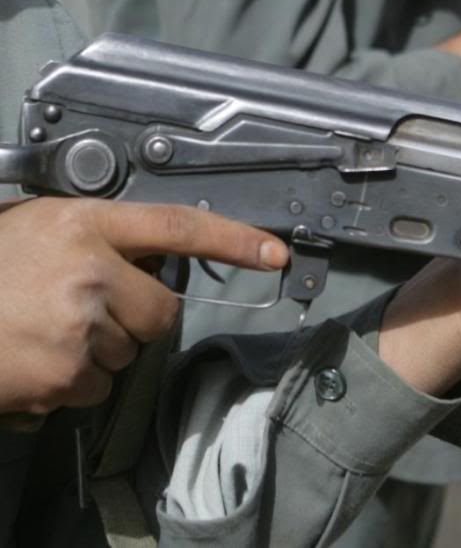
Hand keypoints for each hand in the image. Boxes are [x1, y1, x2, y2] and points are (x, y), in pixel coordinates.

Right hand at [0, 198, 288, 416]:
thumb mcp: (40, 229)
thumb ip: (100, 237)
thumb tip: (154, 255)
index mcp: (85, 225)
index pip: (179, 226)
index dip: (234, 239)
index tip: (273, 252)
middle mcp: (90, 271)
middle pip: (162, 311)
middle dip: (134, 316)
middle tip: (81, 308)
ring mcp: (79, 326)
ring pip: (128, 353)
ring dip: (97, 351)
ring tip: (42, 330)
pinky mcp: (64, 375)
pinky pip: (96, 388)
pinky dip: (70, 383)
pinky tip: (32, 359)